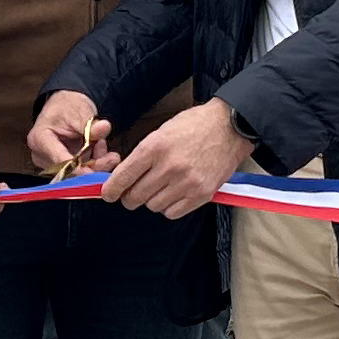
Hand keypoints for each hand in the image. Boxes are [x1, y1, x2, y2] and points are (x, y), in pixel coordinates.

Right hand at [28, 90, 108, 176]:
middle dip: (93, 166)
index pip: (59, 160)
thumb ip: (90, 124)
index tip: (97, 170)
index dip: (79, 168)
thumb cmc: (67, 106)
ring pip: (78, 173)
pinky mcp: (63, 166)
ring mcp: (52, 162)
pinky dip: (94, 162)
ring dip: (96, 163)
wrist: (67, 106)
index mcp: (40, 139)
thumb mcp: (80, 111)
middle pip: (69, 171)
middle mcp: (42, 155)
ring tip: (102, 144)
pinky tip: (98, 148)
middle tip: (112, 158)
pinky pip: (82, 171)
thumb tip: (104, 128)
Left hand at [102, 96, 245, 217]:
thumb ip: (143, 155)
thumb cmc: (194, 126)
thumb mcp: (162, 131)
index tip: (108, 194)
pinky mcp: (201, 194)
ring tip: (160, 187)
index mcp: (155, 147)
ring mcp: (186, 183)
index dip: (111, 190)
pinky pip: (172, 213)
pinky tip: (174, 194)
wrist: (230, 127)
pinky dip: (169, 207)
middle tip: (133, 192)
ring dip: (152, 200)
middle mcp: (169, 167)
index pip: (123, 177)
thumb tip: (123, 178)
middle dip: (130, 196)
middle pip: (135, 196)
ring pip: (153, 206)